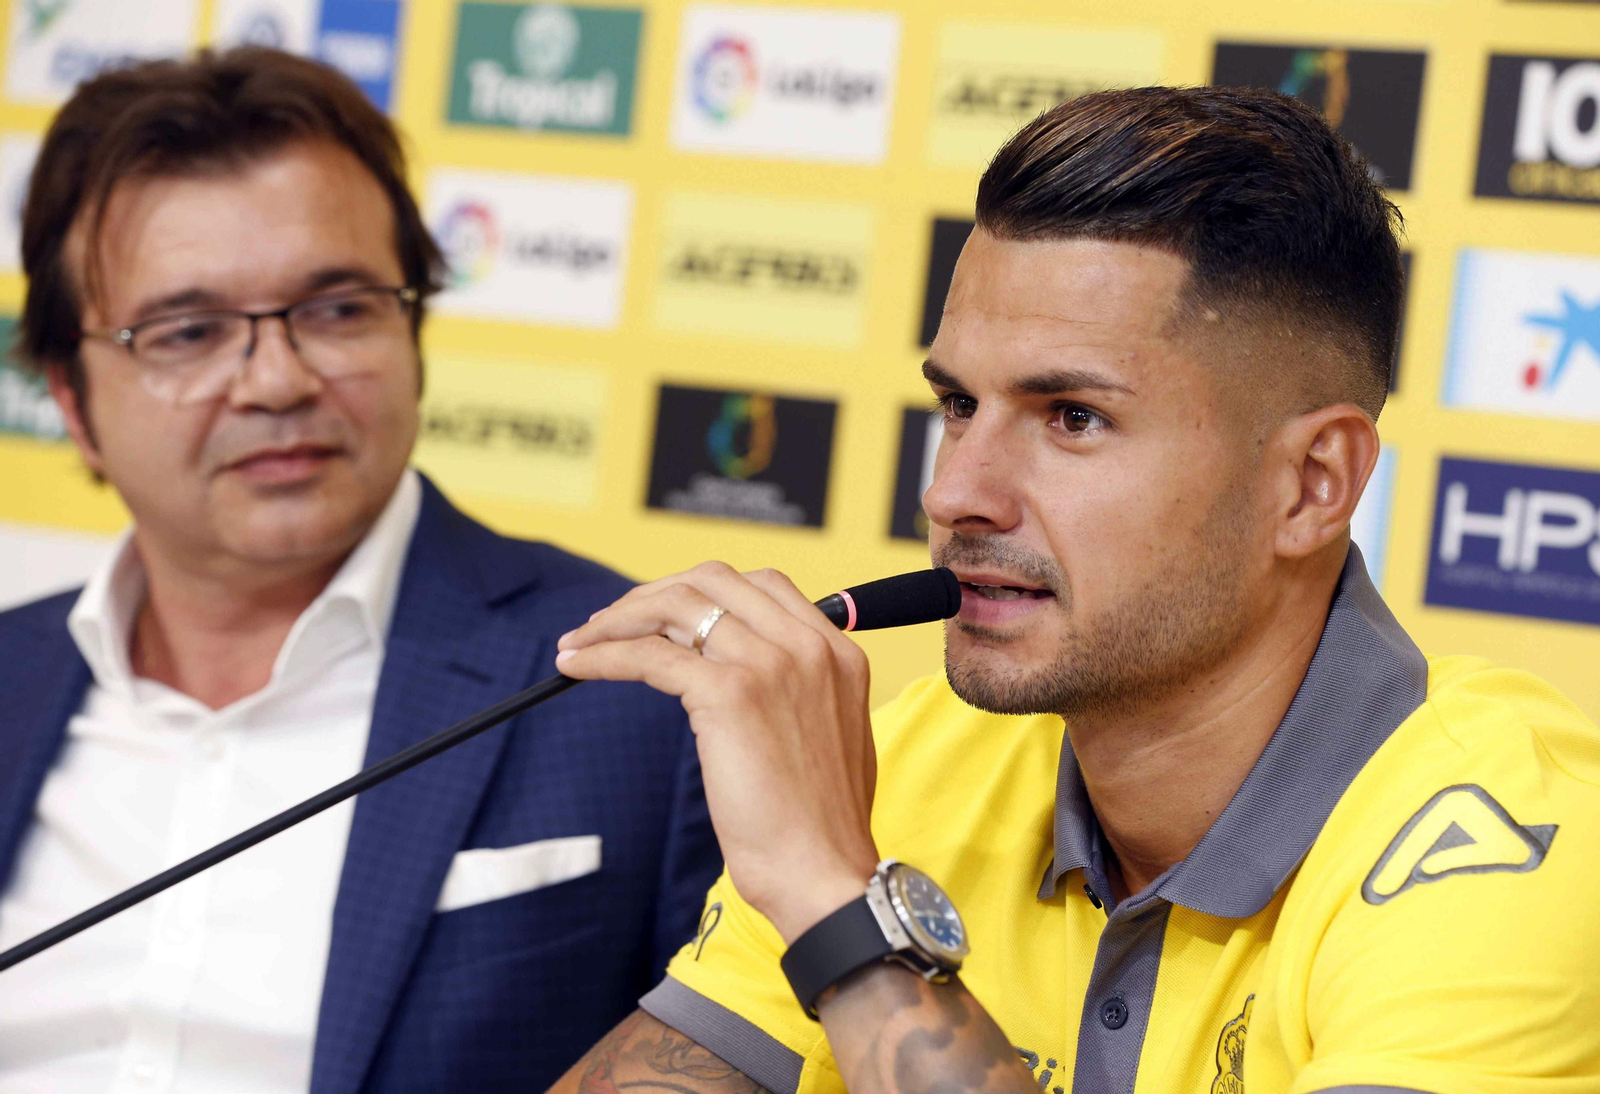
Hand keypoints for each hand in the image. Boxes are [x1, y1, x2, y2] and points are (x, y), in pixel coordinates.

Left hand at [556, 562, 878, 941]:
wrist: (824, 874)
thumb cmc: (819, 825)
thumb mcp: (828, 735)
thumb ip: (797, 691)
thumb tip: (732, 673)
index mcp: (837, 652)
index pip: (762, 585)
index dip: (703, 591)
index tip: (664, 616)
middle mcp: (807, 646)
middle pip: (713, 580)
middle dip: (654, 594)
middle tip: (614, 624)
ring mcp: (770, 664)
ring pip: (675, 606)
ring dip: (618, 618)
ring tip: (582, 641)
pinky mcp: (730, 694)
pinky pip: (649, 655)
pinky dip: (603, 654)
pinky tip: (576, 665)